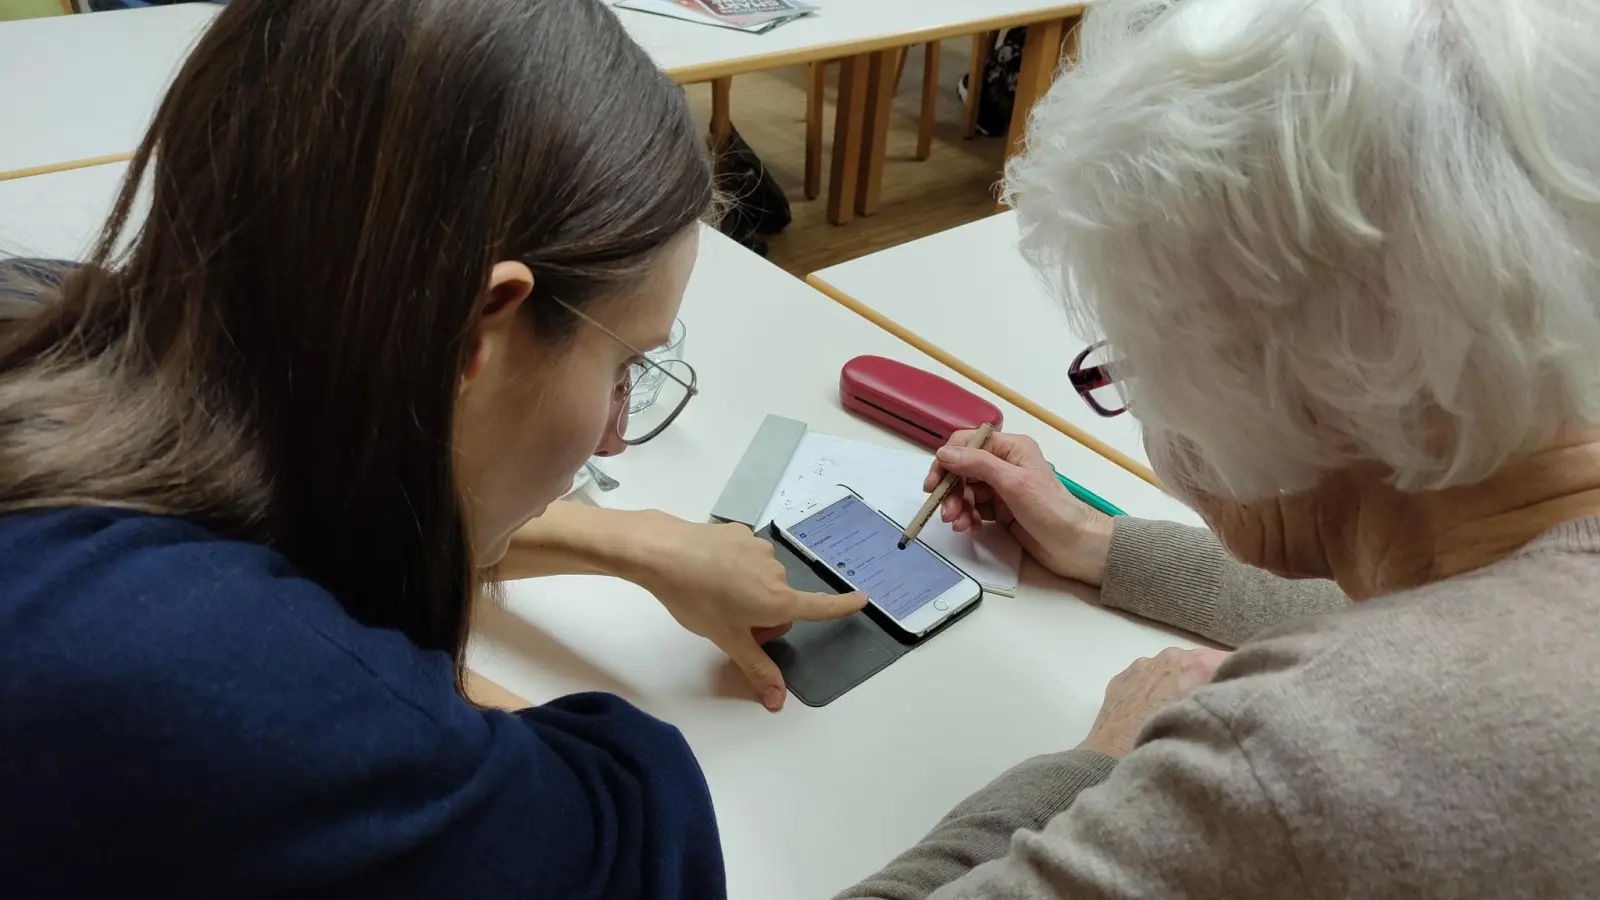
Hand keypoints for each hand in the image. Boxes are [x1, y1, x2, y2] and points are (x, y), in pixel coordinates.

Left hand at [628, 515, 865, 711]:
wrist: (663, 551)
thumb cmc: (696, 598)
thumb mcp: (726, 639)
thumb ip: (756, 668)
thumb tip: (779, 702)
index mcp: (777, 600)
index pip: (818, 607)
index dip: (841, 606)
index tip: (862, 600)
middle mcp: (776, 572)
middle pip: (781, 602)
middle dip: (763, 616)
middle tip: (730, 623)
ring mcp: (758, 549)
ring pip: (763, 579)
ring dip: (748, 591)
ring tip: (713, 594)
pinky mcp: (740, 533)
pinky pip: (747, 557)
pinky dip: (735, 567)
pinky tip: (709, 570)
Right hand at [926, 431, 1114, 583]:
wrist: (1075, 545)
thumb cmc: (1050, 510)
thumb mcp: (1013, 483)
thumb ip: (978, 464)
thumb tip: (944, 453)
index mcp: (1011, 448)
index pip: (968, 443)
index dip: (947, 461)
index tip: (934, 484)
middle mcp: (1005, 463)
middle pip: (963, 469)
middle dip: (951, 490)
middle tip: (944, 512)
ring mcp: (1003, 487)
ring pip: (967, 490)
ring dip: (957, 506)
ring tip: (957, 523)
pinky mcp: (1001, 509)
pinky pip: (975, 507)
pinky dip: (967, 516)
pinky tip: (968, 527)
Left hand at [1080, 648, 1228, 757]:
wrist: (1115, 760)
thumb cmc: (1173, 744)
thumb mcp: (1211, 724)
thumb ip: (1225, 702)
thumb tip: (1235, 694)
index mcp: (1198, 665)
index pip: (1230, 661)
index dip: (1238, 678)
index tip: (1242, 695)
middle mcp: (1171, 657)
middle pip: (1201, 663)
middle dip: (1208, 680)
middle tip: (1212, 708)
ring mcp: (1144, 665)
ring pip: (1173, 670)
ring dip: (1180, 684)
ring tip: (1181, 711)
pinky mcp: (1123, 678)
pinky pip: (1148, 677)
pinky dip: (1155, 689)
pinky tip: (1154, 712)